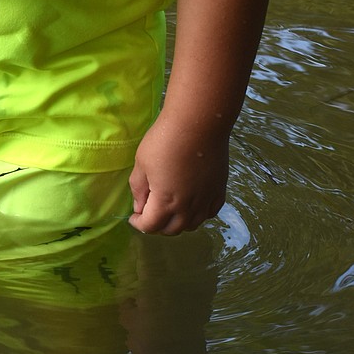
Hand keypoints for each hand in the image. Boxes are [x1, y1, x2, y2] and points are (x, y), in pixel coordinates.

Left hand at [128, 111, 228, 234]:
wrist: (198, 123)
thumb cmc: (165, 140)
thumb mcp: (142, 163)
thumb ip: (138, 188)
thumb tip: (139, 206)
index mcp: (166, 202)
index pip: (150, 226)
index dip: (139, 223)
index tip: (134, 216)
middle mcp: (188, 208)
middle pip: (171, 229)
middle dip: (157, 226)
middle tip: (149, 213)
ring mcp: (206, 200)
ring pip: (192, 225)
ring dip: (177, 222)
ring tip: (169, 209)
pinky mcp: (219, 190)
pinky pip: (210, 213)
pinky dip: (198, 215)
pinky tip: (191, 204)